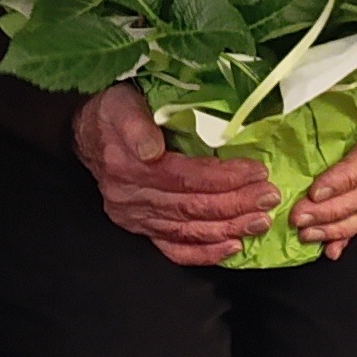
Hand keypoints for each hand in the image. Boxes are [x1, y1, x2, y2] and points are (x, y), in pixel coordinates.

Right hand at [74, 84, 280, 265]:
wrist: (87, 134)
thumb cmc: (112, 112)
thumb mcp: (120, 103)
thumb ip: (135, 123)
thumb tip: (151, 149)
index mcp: (127, 167)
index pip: (185, 177)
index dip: (224, 178)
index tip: (257, 172)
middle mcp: (131, 198)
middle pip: (192, 207)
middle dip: (235, 204)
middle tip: (269, 197)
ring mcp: (136, 218)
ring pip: (188, 230)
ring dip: (229, 228)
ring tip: (261, 221)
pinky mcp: (140, 229)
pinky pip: (174, 249)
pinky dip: (205, 252)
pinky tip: (232, 247)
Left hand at [290, 88, 356, 254]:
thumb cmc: (350, 76)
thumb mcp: (341, 73)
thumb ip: (318, 86)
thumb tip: (280, 97)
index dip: (343, 179)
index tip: (316, 190)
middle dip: (331, 212)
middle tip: (298, 218)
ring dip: (335, 228)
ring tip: (306, 234)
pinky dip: (345, 236)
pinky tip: (330, 250)